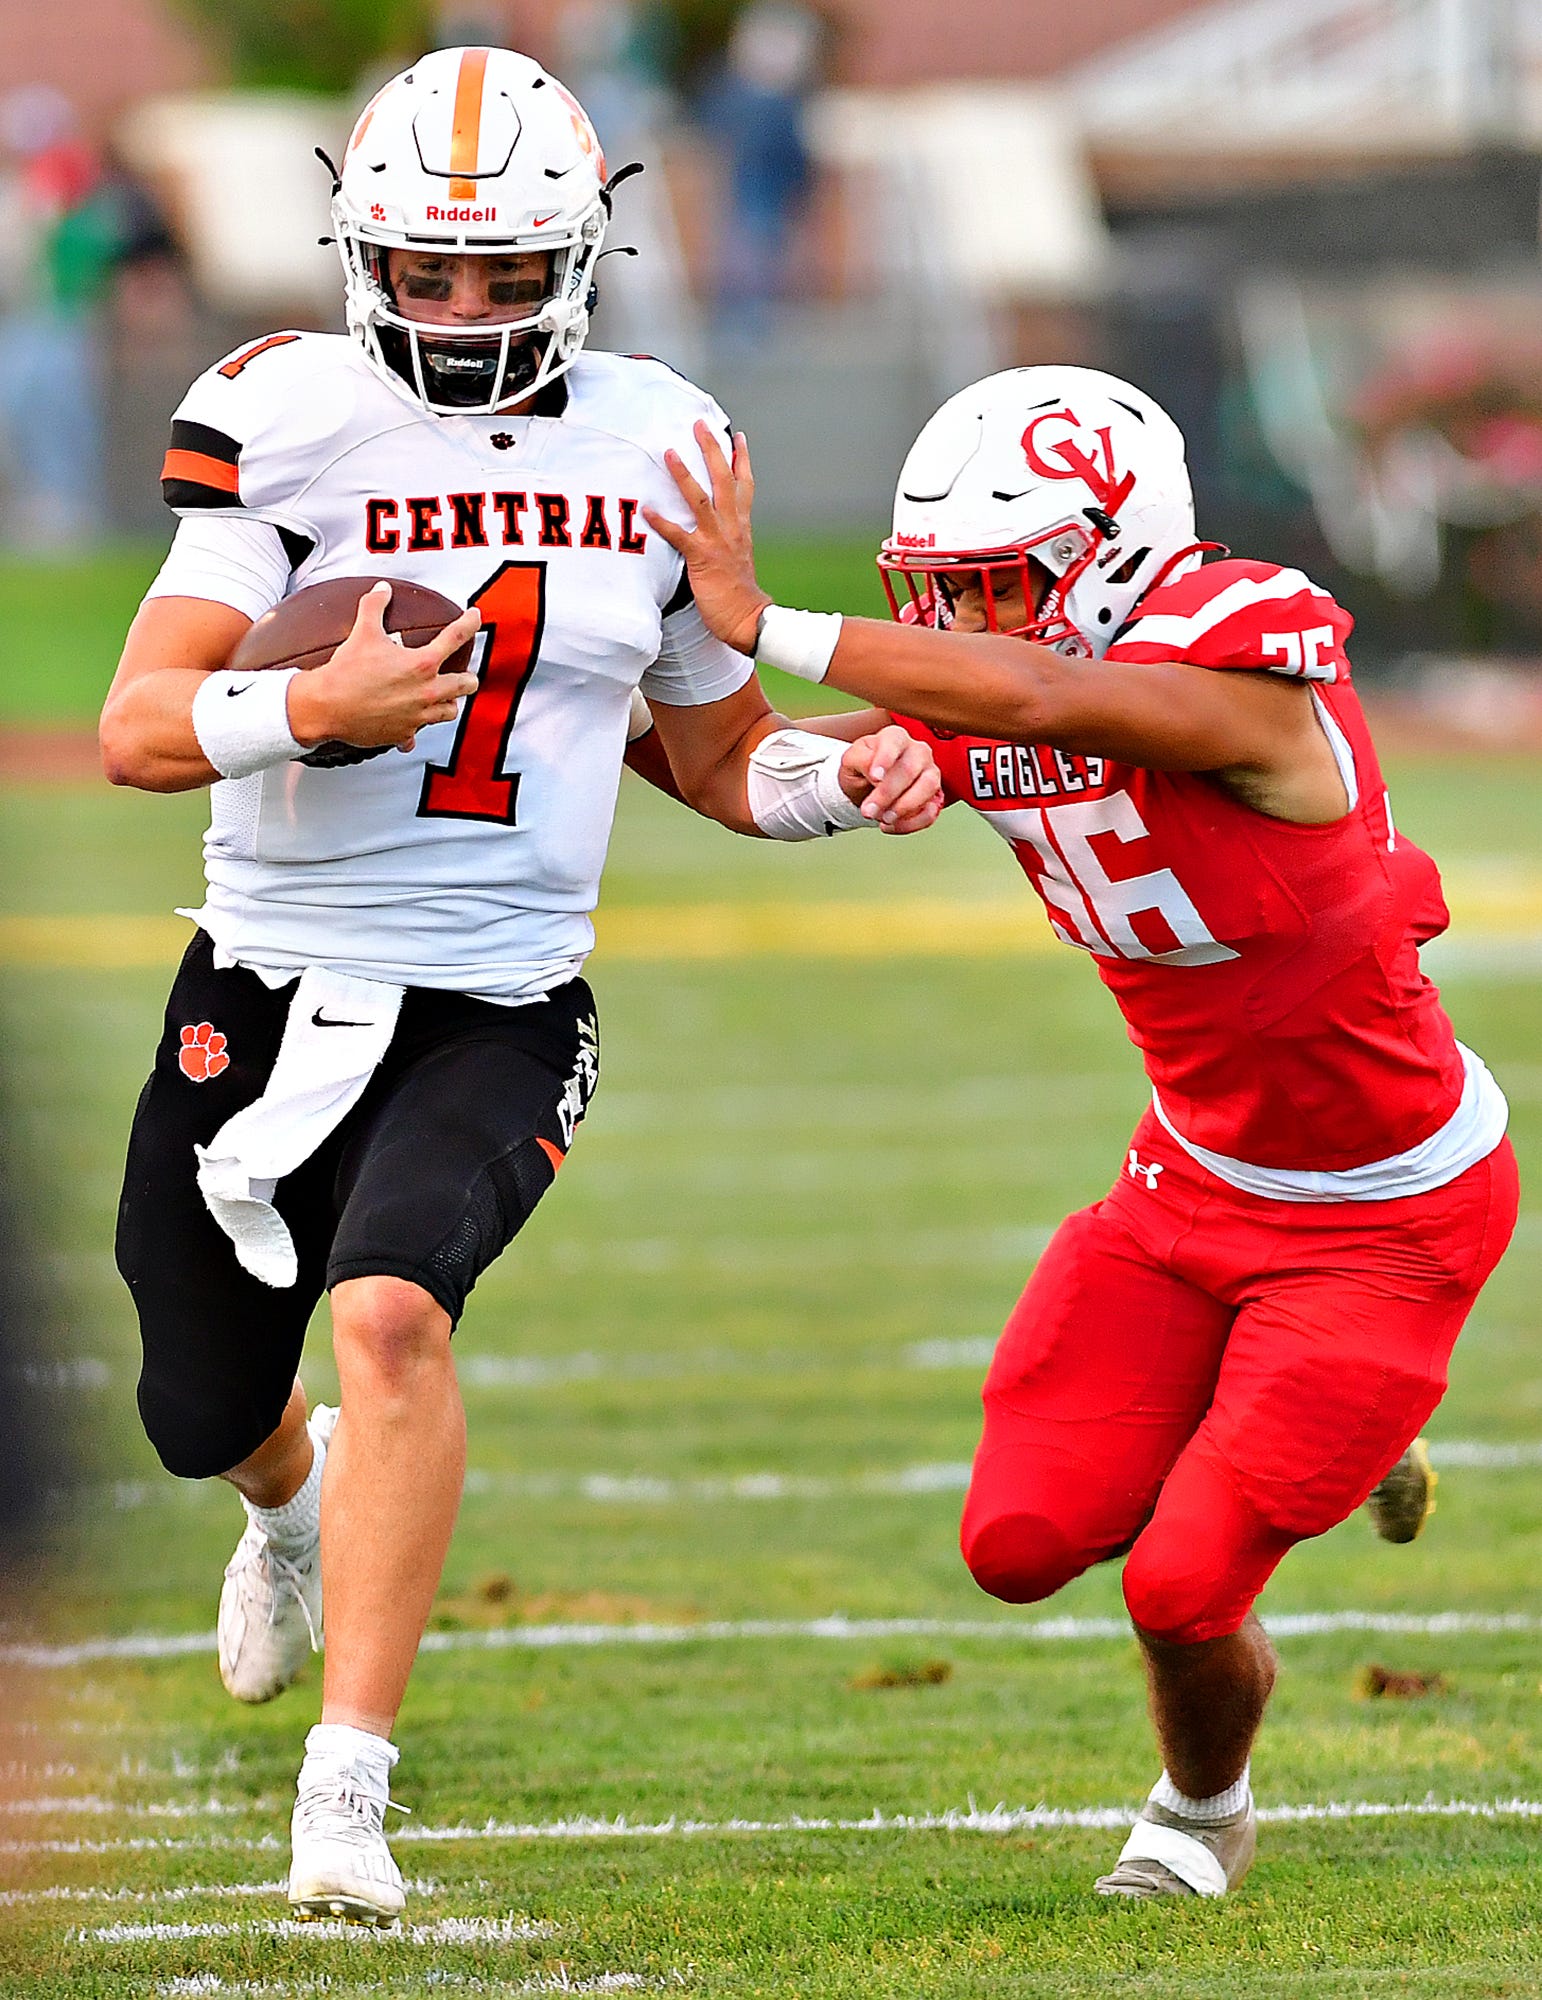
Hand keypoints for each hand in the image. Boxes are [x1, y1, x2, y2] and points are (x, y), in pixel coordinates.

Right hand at [287, 582, 481, 751]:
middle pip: (466, 685)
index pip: (455, 637)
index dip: (469, 623)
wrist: (327, 706)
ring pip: (449, 712)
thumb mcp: (362, 632)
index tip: (475, 617)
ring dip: (449, 703)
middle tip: (464, 674)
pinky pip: (416, 734)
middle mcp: (426, 692)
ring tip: (444, 698)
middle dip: (468, 677)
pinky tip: (408, 727)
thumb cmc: (346, 671)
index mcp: (422, 664)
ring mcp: (418, 715)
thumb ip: (374, 606)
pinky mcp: (404, 733)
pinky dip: (414, 730)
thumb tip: (381, 590)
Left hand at [642, 421, 770, 655]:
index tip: (737, 436)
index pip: (745, 485)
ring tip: (669, 452)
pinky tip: (646, 509)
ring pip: (701, 499)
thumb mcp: (738, 558)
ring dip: (684, 475)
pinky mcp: (701, 558)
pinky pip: (679, 535)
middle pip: (724, 480)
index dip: (742, 460)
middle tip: (700, 425)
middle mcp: (732, 527)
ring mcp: (717, 541)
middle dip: (713, 450)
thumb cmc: (740, 595)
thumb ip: (728, 540)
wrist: (748, 618)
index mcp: (741, 526)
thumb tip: (718, 533)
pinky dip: (662, 522)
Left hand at [838, 724, 942, 834]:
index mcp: (895, 737)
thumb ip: (860, 761)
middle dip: (887, 794)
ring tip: (883, 818)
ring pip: (928, 787)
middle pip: (909, 769)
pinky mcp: (935, 796)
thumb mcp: (851, 761)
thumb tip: (876, 775)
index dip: (885, 759)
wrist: (867, 786)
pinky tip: (891, 825)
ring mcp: (931, 773)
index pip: (894, 742)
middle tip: (868, 810)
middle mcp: (918, 751)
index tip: (874, 777)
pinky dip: (911, 823)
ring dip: (903, 808)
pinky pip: (931, 812)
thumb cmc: (862, 769)